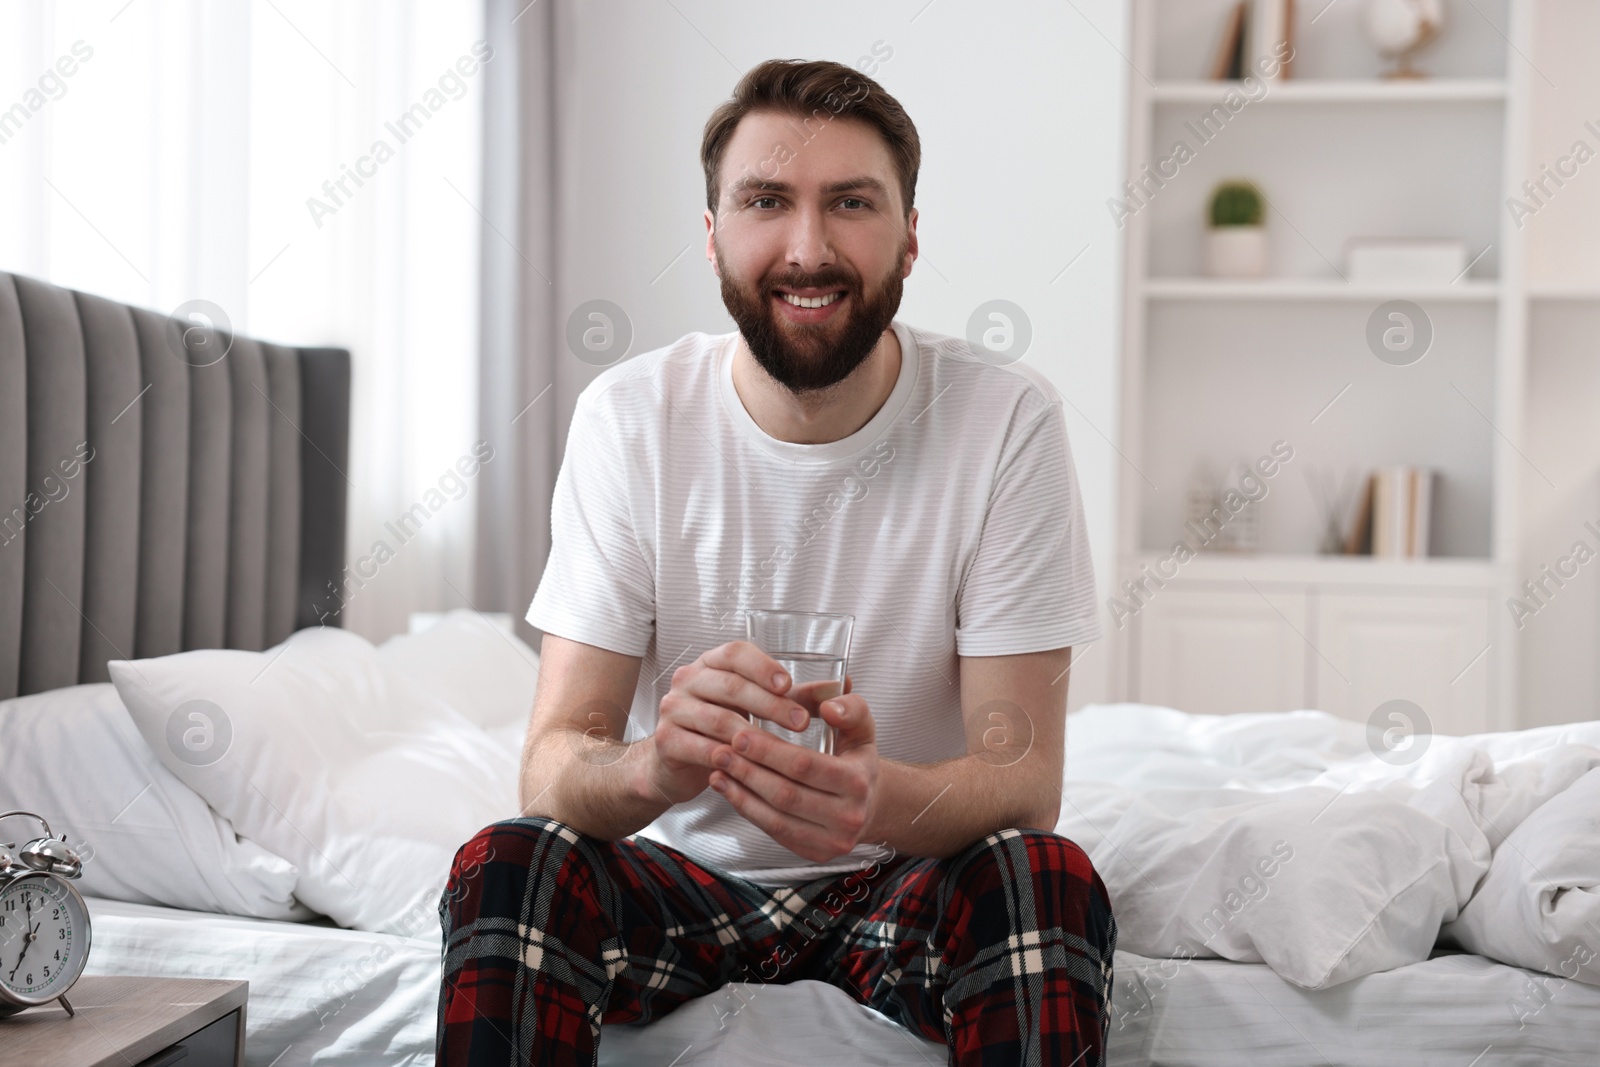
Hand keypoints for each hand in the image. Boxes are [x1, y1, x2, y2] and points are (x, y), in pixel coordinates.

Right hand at [646, 641, 811, 804]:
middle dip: (770, 704)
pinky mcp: (667, 740)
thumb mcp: (755, 706)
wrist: (674, 764)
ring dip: (754, 736)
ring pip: (718, 719)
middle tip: (802, 722)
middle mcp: (688, 680)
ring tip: (781, 750)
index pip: (734, 652)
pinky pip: (701, 748)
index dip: (762, 666)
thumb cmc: (720, 729)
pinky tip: (750, 767)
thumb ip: (794, 696)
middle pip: (730, 686)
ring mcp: (674, 709)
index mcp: (710, 663)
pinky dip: (729, 758)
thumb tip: (841, 686)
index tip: (789, 683)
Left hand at [707, 676, 879, 863]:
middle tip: (721, 751)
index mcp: (858, 781)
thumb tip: (828, 706)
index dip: (768, 752)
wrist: (867, 805)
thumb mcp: (861, 729)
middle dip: (748, 771)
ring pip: (776, 817)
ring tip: (718, 770)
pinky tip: (730, 790)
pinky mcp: (814, 854)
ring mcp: (831, 841)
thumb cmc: (856, 761)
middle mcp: (848, 817)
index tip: (740, 736)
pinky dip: (748, 810)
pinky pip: (774, 831)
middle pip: (786, 794)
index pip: (805, 766)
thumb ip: (850, 709)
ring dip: (742, 793)